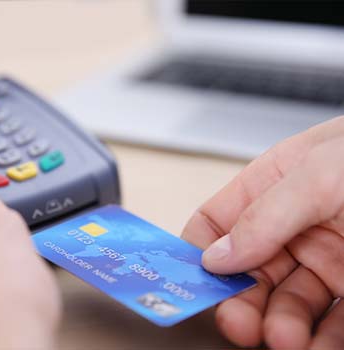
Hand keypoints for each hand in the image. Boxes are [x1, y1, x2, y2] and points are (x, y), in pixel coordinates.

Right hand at [182, 117, 343, 349]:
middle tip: (240, 325)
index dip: (197, 253)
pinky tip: (314, 347)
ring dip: (279, 326)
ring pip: (285, 303)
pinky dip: (319, 341)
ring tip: (282, 338)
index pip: (216, 224)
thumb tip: (216, 255)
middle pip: (246, 272)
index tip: (192, 285)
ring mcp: (326, 260)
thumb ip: (265, 215)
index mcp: (272, 188)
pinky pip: (331, 324)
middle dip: (240, 300)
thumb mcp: (322, 173)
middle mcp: (292, 227)